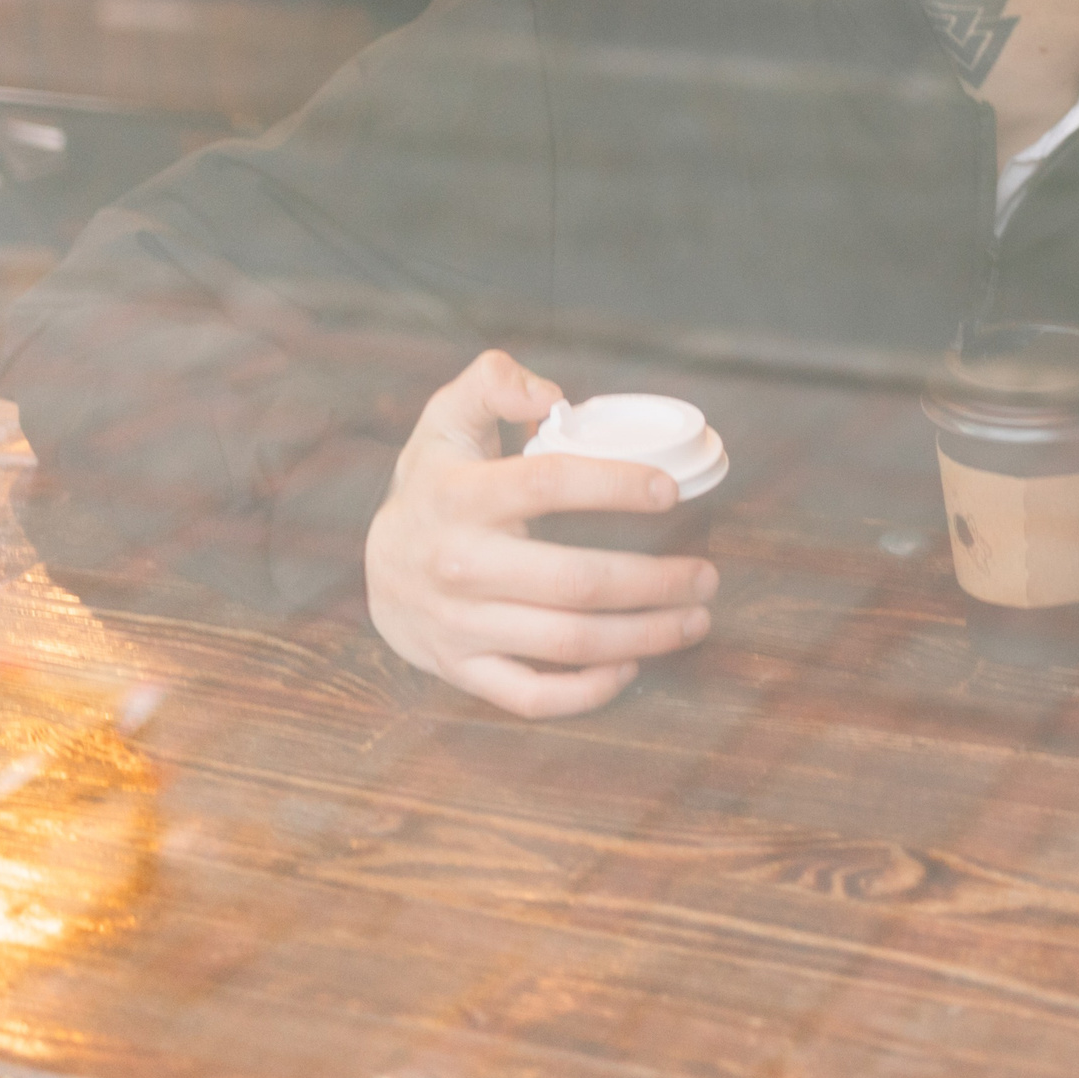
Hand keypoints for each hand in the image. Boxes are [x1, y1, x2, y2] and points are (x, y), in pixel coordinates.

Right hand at [366, 349, 718, 717]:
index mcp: (460, 496)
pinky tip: (632, 665)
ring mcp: (458, 625)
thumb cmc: (434, 483)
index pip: (547, 484)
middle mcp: (458, 565)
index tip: (670, 490)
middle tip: (707, 575)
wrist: (372, 565)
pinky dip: (587, 692)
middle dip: (654, 581)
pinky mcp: (461, 669)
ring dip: (644, 634)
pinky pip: (531, 695)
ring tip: (695, 619)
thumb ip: (493, 382)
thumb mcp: (450, 417)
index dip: (615, 485)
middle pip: (574, 581)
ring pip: (566, 642)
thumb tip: (550, 394)